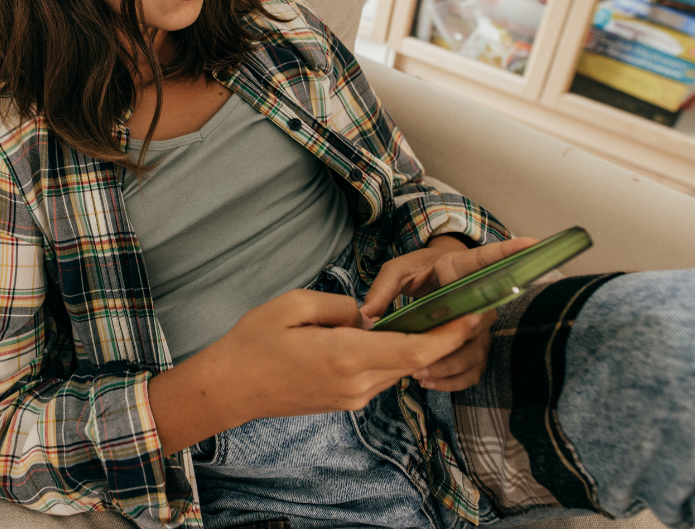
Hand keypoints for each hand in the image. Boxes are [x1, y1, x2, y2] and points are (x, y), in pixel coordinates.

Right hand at [150, 280, 483, 455]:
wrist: (230, 387)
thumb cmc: (255, 342)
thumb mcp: (295, 306)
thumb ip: (341, 306)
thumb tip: (369, 313)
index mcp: (346, 356)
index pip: (414, 351)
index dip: (449, 335)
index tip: (474, 314)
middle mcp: (356, 383)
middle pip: (413, 361)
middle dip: (442, 335)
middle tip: (464, 303)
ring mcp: (351, 397)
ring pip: (397, 367)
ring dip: (416, 344)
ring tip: (432, 311)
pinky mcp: (344, 401)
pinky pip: (379, 374)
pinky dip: (392, 354)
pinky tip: (389, 331)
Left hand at [359, 236, 536, 391]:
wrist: (431, 281)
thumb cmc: (417, 270)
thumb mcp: (397, 271)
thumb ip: (383, 289)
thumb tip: (367, 316)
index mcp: (461, 267)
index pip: (489, 259)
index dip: (510, 251)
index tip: (531, 243)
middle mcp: (479, 295)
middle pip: (478, 321)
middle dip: (452, 343)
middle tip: (421, 360)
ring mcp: (481, 322)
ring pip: (476, 350)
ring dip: (450, 366)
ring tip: (419, 375)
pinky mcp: (476, 343)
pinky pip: (475, 367)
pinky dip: (455, 379)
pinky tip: (431, 382)